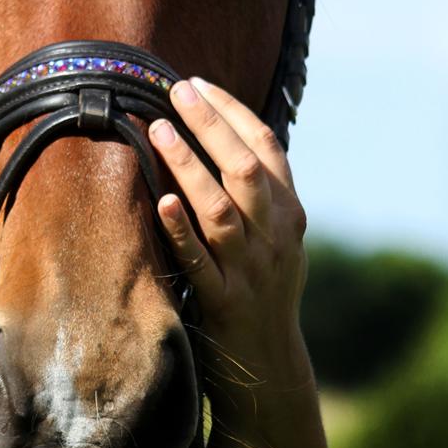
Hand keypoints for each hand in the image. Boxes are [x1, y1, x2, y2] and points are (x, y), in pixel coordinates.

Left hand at [147, 78, 308, 374]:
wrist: (270, 363)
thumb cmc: (263, 290)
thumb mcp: (276, 239)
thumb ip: (260, 195)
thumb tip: (223, 137)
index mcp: (290, 214)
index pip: (267, 148)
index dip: (233, 112)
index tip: (198, 84)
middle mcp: (276, 237)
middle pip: (245, 168)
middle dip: (210, 125)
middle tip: (175, 91)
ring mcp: (252, 270)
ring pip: (221, 209)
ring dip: (189, 166)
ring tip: (157, 130)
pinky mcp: (225, 302)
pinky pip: (201, 262)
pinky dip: (182, 231)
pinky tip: (161, 203)